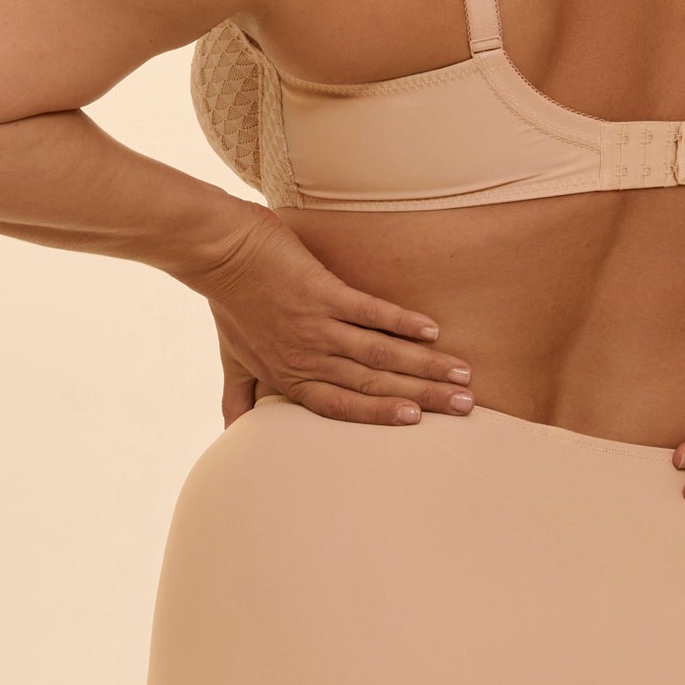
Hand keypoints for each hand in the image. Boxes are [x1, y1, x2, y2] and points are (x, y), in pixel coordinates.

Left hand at [186, 203, 475, 429]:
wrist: (219, 252)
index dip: (382, 414)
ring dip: (423, 364)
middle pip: (373, 383)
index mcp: (291, 376)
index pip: (344, 405)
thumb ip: (239, 396)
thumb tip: (232, 432)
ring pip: (379, 352)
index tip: (420, 421)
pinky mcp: (321, 291)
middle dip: (422, 396)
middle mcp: (308, 357)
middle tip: (465, 405)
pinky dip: (400, 321)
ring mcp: (316, 325)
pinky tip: (431, 329)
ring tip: (461, 372)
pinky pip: (368, 311)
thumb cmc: (227, 304)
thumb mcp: (231, 358)